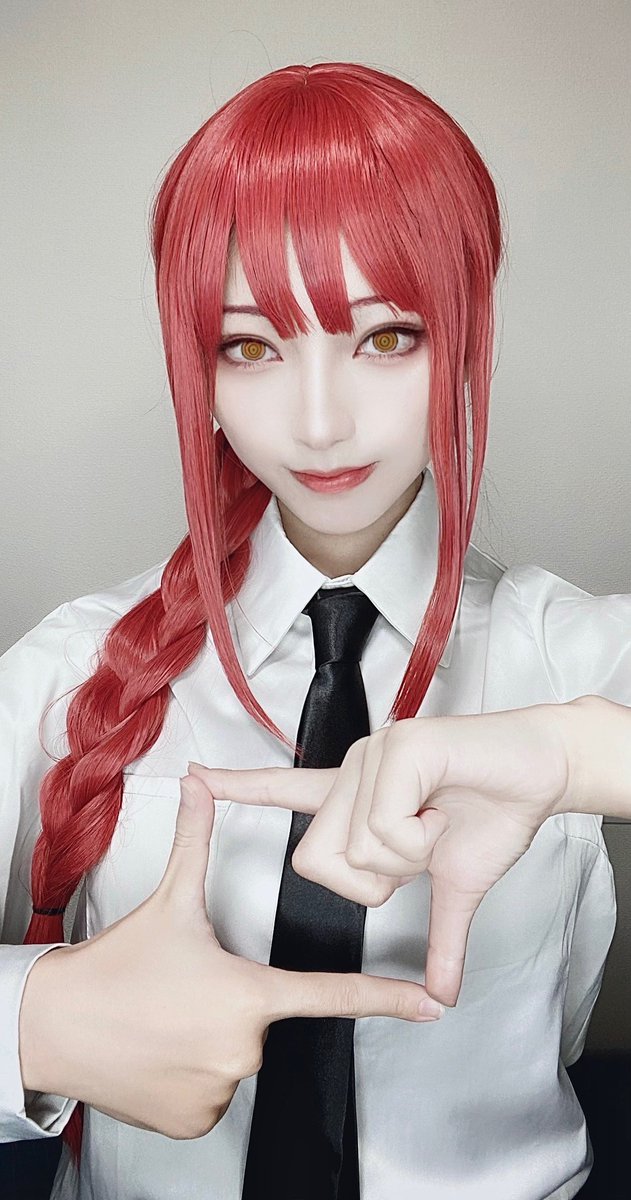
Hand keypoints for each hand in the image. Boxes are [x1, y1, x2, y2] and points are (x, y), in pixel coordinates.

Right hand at [18, 777, 444, 1141]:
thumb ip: (196, 841)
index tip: (428, 1008)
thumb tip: (201, 785)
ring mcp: (220, 1090)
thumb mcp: (168, 902)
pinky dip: (194, 1069)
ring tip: (168, 1015)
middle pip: (261, 1018)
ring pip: (236, 1056)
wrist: (56, 1027)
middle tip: (184, 989)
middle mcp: (244, 1048)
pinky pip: (212, 1090)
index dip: (387, 999)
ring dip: (211, 1036)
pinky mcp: (195, 1120)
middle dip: (232, 1001)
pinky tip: (162, 1048)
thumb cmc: (115, 970)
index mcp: (249, 994)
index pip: (333, 994)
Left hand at [187, 701, 571, 1007]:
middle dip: (371, 880)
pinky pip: (385, 825)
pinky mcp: (396, 748)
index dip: (239, 788)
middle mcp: (352, 771)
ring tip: (438, 820)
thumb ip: (437, 936)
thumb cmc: (494, 814)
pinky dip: (421, 835)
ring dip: (407, 855)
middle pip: (316, 859)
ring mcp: (371, 757)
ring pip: (354, 847)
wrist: (540, 773)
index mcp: (356, 797)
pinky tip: (444, 808)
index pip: (285, 792)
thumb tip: (443, 994)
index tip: (195, 778)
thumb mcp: (454, 884)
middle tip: (418, 848)